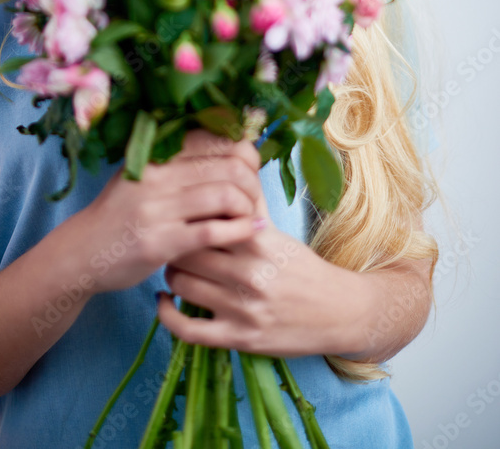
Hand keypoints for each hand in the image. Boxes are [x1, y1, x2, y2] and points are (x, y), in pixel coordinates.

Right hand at [75, 128, 266, 293]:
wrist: (82, 251)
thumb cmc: (121, 212)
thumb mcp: (142, 174)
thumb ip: (176, 158)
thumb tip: (232, 142)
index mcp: (156, 153)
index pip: (216, 137)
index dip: (245, 151)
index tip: (250, 168)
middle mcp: (157, 175)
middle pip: (230, 165)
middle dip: (252, 181)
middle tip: (253, 196)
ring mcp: (157, 209)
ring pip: (226, 196)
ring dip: (248, 207)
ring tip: (248, 216)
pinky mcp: (160, 242)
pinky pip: (213, 232)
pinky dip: (240, 231)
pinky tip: (249, 232)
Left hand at [157, 174, 367, 357]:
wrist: (339, 313)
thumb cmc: (303, 268)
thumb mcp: (279, 233)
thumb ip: (251, 204)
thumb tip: (233, 165)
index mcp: (258, 241)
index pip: (204, 220)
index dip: (186, 218)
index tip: (180, 218)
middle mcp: (250, 274)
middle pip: (188, 251)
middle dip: (175, 246)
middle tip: (174, 243)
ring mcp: (243, 309)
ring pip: (182, 285)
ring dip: (171, 276)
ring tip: (176, 268)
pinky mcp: (238, 339)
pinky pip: (187, 330)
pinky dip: (167, 315)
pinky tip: (166, 301)